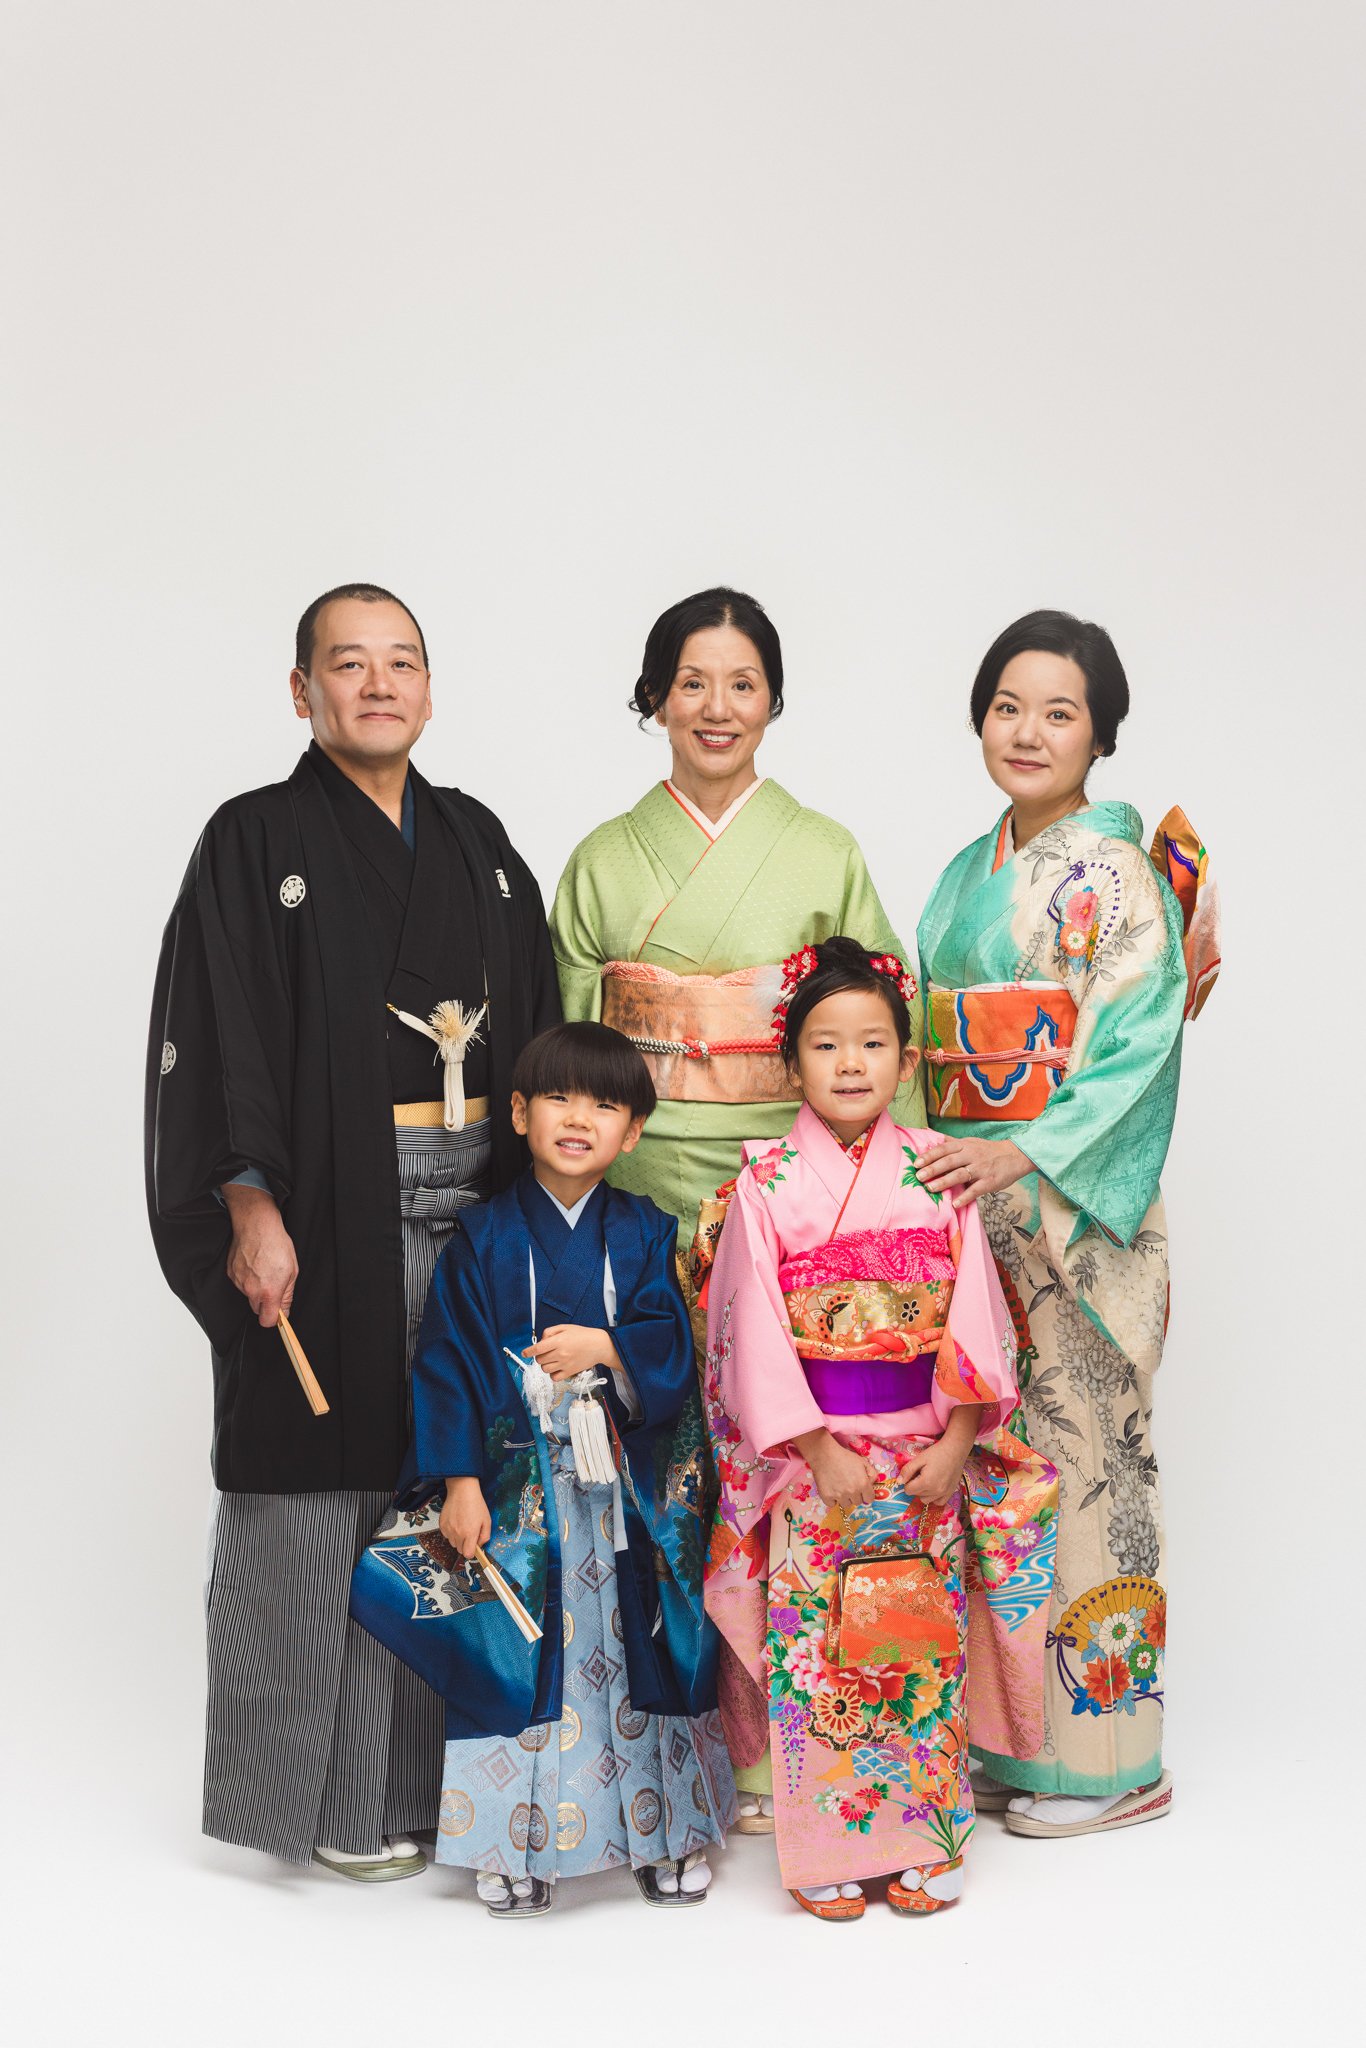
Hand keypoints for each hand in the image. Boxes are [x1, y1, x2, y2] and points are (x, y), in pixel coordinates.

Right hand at [222, 1184, 298, 1326]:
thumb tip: (284, 1311)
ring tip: (264, 1268)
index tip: (279, 1312)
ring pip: (248, 1294)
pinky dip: (247, 1277)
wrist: (256, 1225)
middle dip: (266, 1301)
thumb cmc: (276, 1243)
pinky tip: (254, 1263)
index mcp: (268, 1291)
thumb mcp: (292, 1271)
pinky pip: (240, 1283)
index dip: (274, 1319)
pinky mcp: (231, 1273)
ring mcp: (239, 1282)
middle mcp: (251, 1290)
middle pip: (257, 1308)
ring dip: (256, 1287)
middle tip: (274, 1283)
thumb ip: (287, 1295)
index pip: (267, 1321)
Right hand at [440, 1477, 491, 1558]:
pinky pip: (446, 1535)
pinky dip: (451, 1532)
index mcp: (470, 1533)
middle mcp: (458, 1533)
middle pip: (460, 1550)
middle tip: (469, 1532)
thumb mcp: (487, 1520)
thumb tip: (480, 1545)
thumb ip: (485, 1536)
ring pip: (453, 1543)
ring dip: (458, 1539)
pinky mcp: (442, 1525)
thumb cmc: (476, 1503)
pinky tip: (456, 1522)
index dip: (472, 1552)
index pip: (468, 1554)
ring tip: (462, 1525)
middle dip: (465, 1545)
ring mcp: (448, 1529)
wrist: (462, 1490)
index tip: (473, 1546)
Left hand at [524, 1325, 619, 1382]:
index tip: (524, 1353)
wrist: (599, 1345)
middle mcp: (560, 1354)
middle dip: (539, 1356)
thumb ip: (550, 1332)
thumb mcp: (565, 1327)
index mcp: (558, 1341)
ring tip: (552, 1360)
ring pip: (545, 1369)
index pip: (537, 1348)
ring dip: (545, 1365)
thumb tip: (541, 1340)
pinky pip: (554, 1378)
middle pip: (539, 1360)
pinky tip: (556, 1368)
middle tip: (546, 1352)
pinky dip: (552, 1374)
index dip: (528, 1351)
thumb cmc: (583, 1335)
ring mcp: (565, 1364)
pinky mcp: (570, 1372)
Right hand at [795, 1429, 877, 1508]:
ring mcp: (839, 1496)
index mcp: (863, 1484)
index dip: (866, 1494)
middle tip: (849, 1485)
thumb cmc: (844, 1456)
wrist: (824, 1454)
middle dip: (855, 1495)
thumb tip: (871, 1485)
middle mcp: (852, 1492)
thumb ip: (872, 1474)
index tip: (862, 1491)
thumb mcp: (863, 1462)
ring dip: (844, 1498)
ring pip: (846, 1504)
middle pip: (857, 1502)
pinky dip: (832, 1499)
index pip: (869, 1499)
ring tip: (839, 1486)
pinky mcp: (827, 1497)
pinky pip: (832, 1504)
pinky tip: (831, 1489)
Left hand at [901, 1435, 970, 1505]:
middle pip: (916, 1495)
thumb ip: (907, 1470)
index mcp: (926, 1482)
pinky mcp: (950, 1493)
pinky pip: (938, 1502)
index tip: (913, 1473)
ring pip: (926, 1500)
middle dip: (915, 1486)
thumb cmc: (936, 1453)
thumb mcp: (919, 1458)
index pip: (908, 1490)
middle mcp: (935, 1491)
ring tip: (928, 1480)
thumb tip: (899, 1482)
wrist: (955, 1450)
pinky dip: (934, 1497)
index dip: (908, 1482)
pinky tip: (934, 1487)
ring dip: (923, 1492)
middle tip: (921, 1474)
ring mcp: (944, 1493)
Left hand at [914, 1136, 1032, 1207]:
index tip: (915, 1163)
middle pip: (949, 1161)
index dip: (929, 1156)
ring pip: (960, 1175)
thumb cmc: (987, 1150)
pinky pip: (976, 1189)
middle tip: (918, 1177)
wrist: (1015, 1156)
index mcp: (964, 1145)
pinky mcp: (990, 1181)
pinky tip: (955, 1203)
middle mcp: (971, 1155)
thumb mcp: (969, 1142)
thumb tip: (927, 1132)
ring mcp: (981, 1168)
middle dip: (932, 1169)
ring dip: (944, 1182)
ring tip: (930, 1189)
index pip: (943, 1149)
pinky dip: (965, 1196)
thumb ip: (949, 1141)